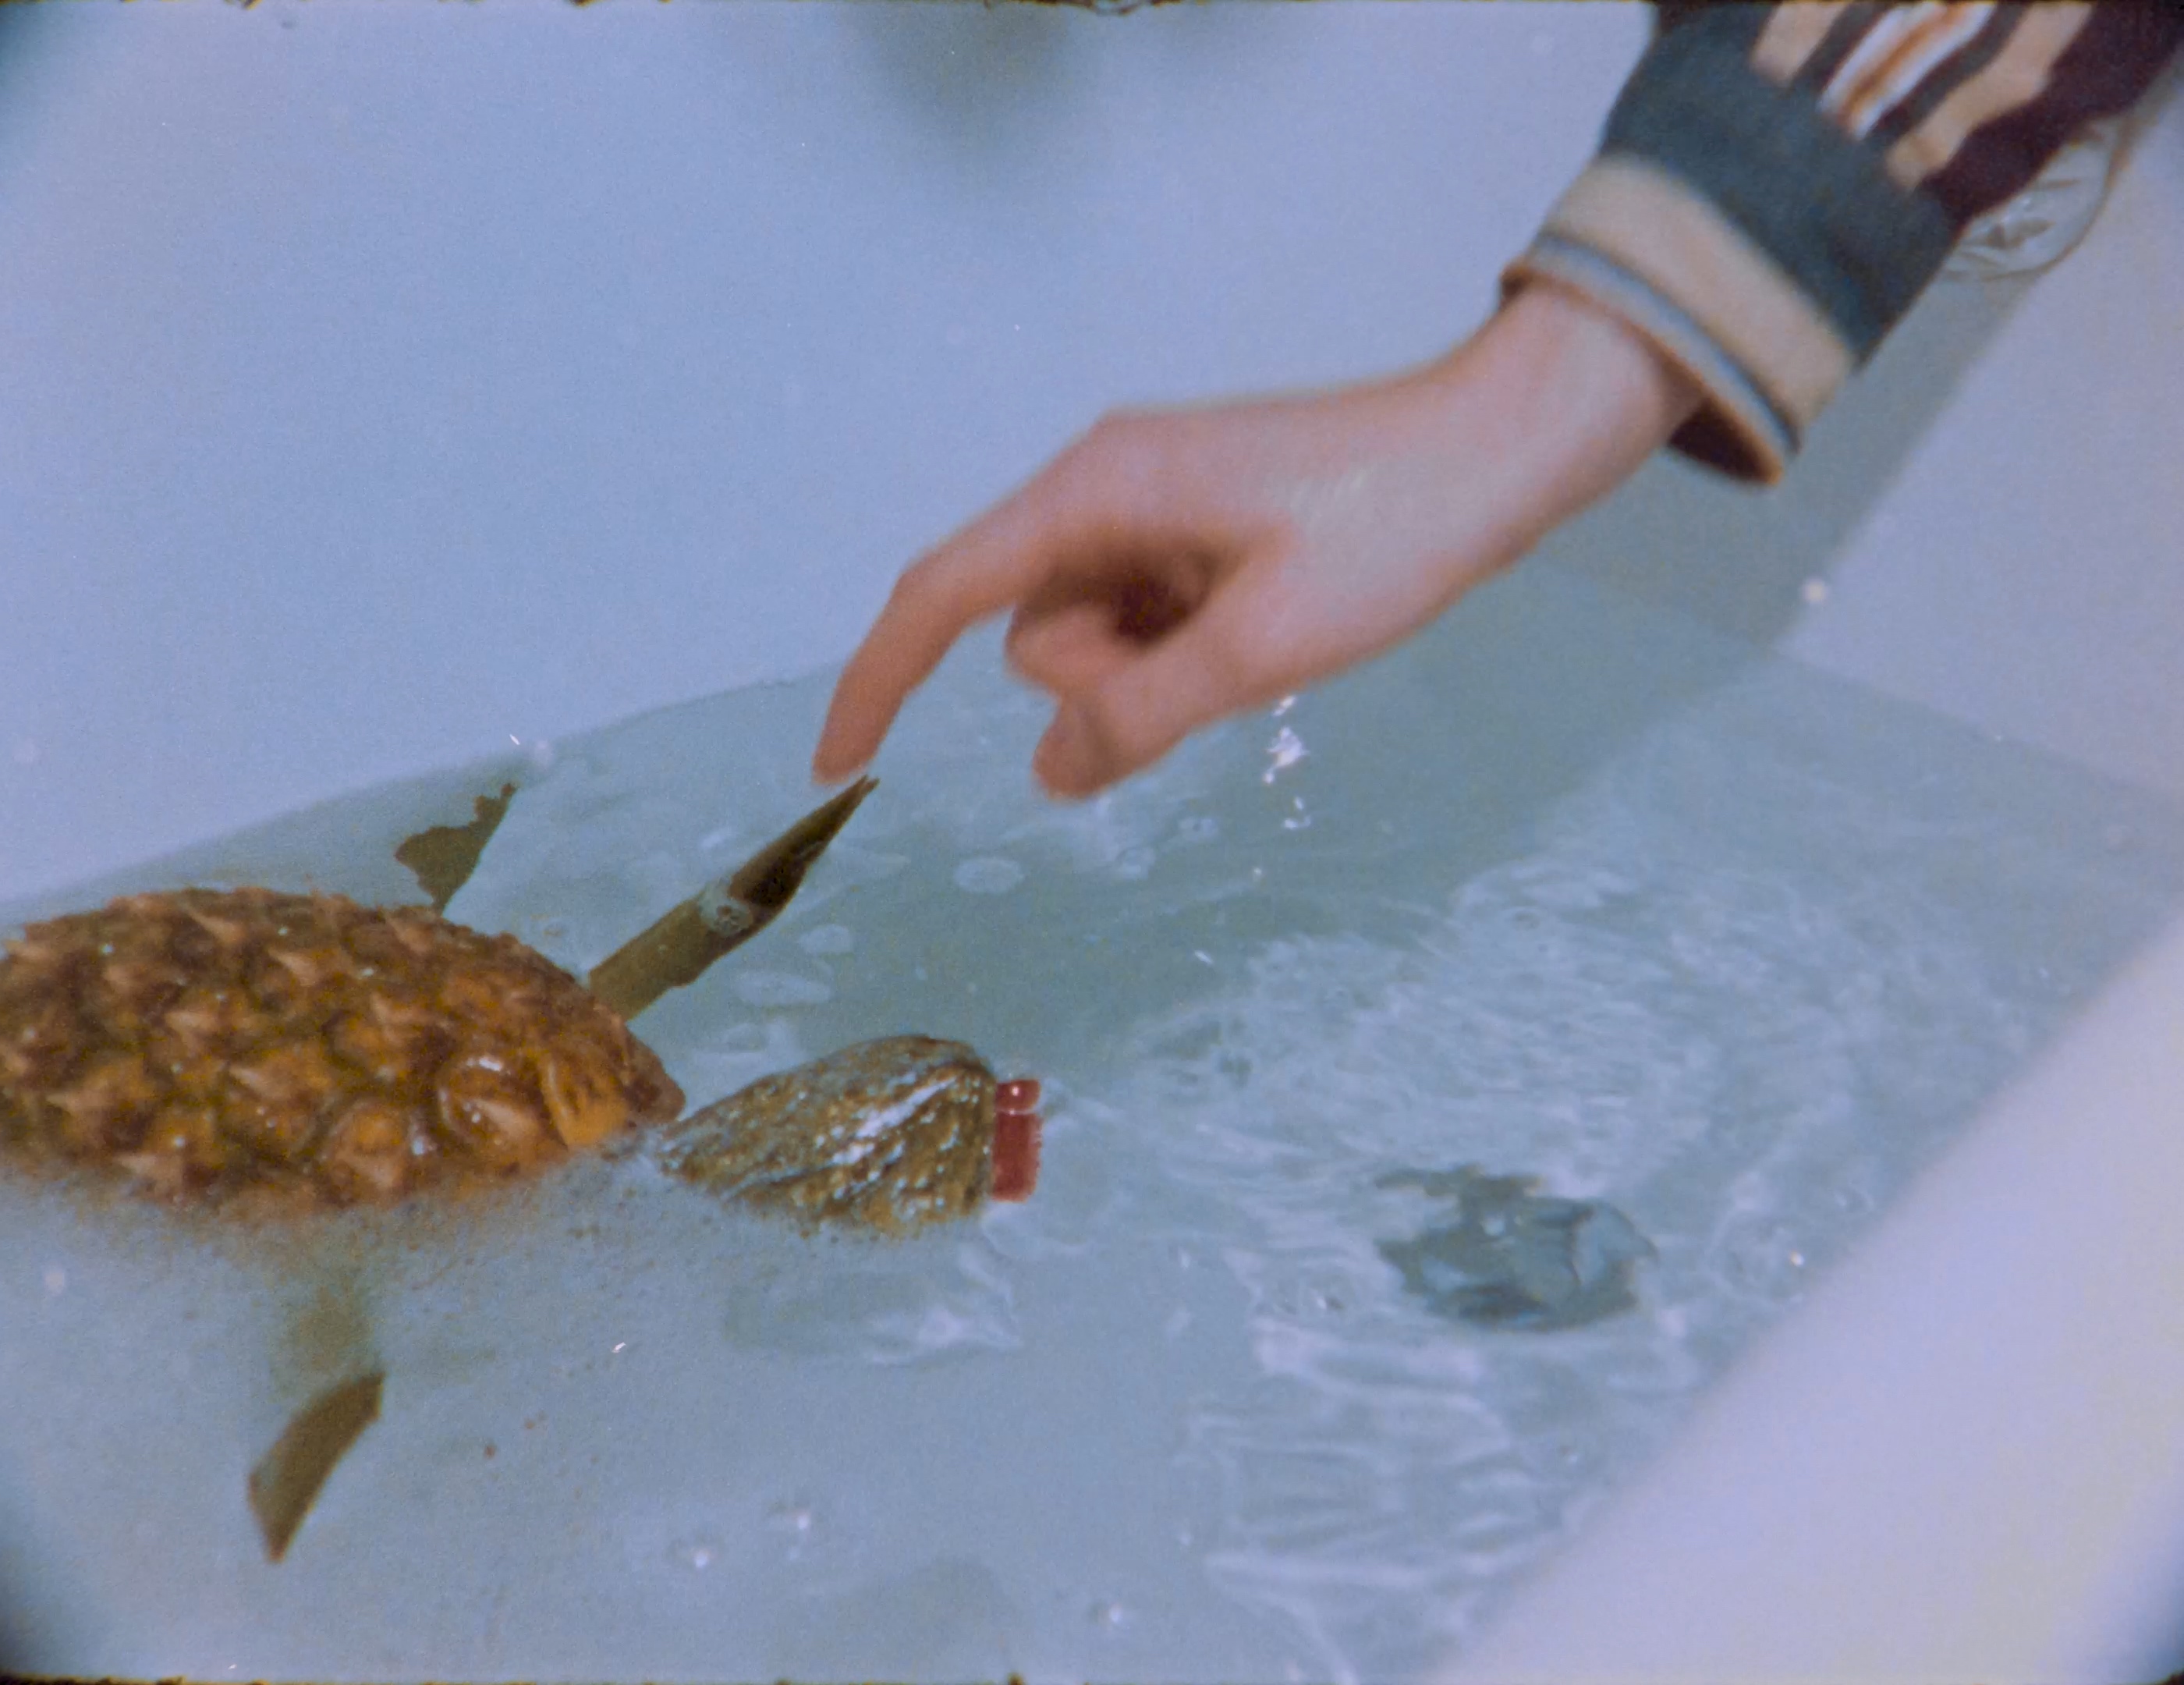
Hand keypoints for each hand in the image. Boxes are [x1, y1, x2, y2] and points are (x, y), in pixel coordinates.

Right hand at [811, 281, 1698, 798]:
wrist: (1500, 450)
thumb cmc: (1392, 528)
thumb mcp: (1261, 644)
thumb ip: (1140, 715)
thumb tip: (1051, 774)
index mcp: (1096, 490)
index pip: (942, 593)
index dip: (879, 678)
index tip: (836, 761)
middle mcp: (1103, 490)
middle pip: (1030, 636)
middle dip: (1102, 684)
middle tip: (1225, 663)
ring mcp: (1148, 510)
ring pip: (1090, 640)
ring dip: (1153, 672)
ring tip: (1261, 638)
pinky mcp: (1190, 531)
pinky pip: (1144, 623)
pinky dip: (1184, 652)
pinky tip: (1267, 626)